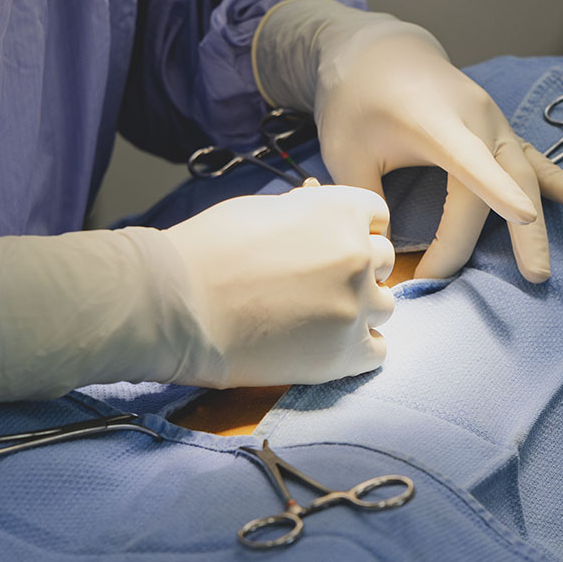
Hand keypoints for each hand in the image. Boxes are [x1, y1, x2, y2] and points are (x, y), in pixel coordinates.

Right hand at [0, 186, 394, 403]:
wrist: (177, 306)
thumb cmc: (207, 250)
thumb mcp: (263, 208)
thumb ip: (305, 211)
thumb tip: (319, 208)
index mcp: (338, 210)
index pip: (377, 216)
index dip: (356, 230)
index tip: (335, 246)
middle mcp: (357, 254)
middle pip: (383, 261)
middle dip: (357, 270)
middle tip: (320, 286)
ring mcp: (355, 305)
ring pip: (384, 306)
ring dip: (359, 310)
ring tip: (320, 320)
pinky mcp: (345, 353)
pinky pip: (378, 350)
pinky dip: (358, 349)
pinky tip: (328, 347)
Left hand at [253, 0, 562, 282]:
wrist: (378, 54)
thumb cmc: (356, 102)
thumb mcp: (345, 152)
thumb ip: (365, 200)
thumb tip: (382, 253)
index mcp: (434, 120)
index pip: (468, 160)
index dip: (495, 188)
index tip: (522, 216)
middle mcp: (475, 118)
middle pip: (502, 181)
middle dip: (514, 234)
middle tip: (529, 278)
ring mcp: (493, 121)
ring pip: (526, 174)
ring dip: (541, 222)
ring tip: (550, 263)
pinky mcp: (497, 129)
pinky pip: (533, 160)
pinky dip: (561, 185)